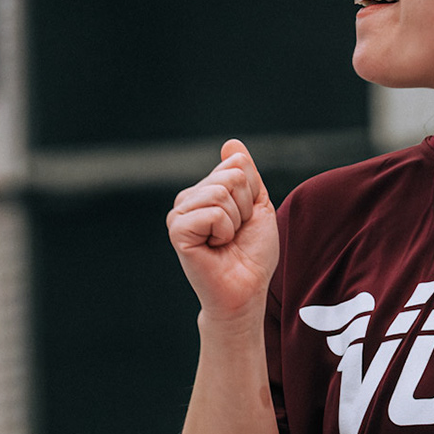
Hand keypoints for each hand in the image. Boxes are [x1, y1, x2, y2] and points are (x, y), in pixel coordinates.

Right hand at [166, 139, 279, 321]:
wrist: (246, 289)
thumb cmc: (251, 253)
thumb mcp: (257, 206)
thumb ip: (247, 175)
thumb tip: (230, 144)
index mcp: (204, 190)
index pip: (236, 164)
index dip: (252, 194)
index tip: (244, 220)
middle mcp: (187, 199)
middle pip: (230, 176)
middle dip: (244, 208)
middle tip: (234, 234)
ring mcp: (178, 214)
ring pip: (221, 192)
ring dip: (235, 221)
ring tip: (224, 241)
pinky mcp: (177, 231)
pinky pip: (212, 213)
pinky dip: (223, 232)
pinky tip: (214, 248)